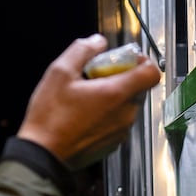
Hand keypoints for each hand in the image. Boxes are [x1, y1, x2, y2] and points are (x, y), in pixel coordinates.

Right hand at [18, 35, 160, 168]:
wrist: (43, 154)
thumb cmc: (50, 116)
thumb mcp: (60, 72)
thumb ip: (82, 50)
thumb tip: (97, 42)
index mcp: (117, 93)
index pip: (152, 73)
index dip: (143, 62)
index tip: (126, 60)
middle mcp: (125, 113)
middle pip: (139, 87)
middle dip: (122, 77)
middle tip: (97, 75)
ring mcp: (122, 130)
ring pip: (128, 105)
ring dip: (114, 96)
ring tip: (87, 95)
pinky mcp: (114, 143)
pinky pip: (119, 121)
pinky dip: (109, 113)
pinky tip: (86, 113)